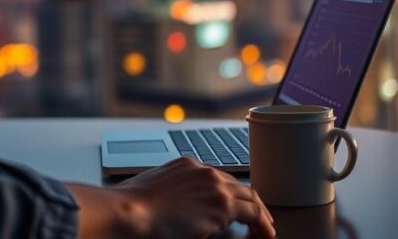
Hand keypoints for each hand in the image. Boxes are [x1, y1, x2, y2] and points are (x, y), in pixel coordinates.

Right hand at [68, 158, 273, 238]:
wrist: (130, 210)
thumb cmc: (131, 206)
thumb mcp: (153, 191)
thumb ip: (170, 195)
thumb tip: (174, 210)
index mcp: (186, 166)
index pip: (218, 179)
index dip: (230, 194)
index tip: (235, 207)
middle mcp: (203, 170)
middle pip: (237, 185)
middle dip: (250, 202)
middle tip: (259, 218)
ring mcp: (214, 185)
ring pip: (250, 196)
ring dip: (260, 213)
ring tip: (266, 228)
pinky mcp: (222, 204)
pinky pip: (253, 213)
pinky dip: (263, 223)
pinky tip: (266, 234)